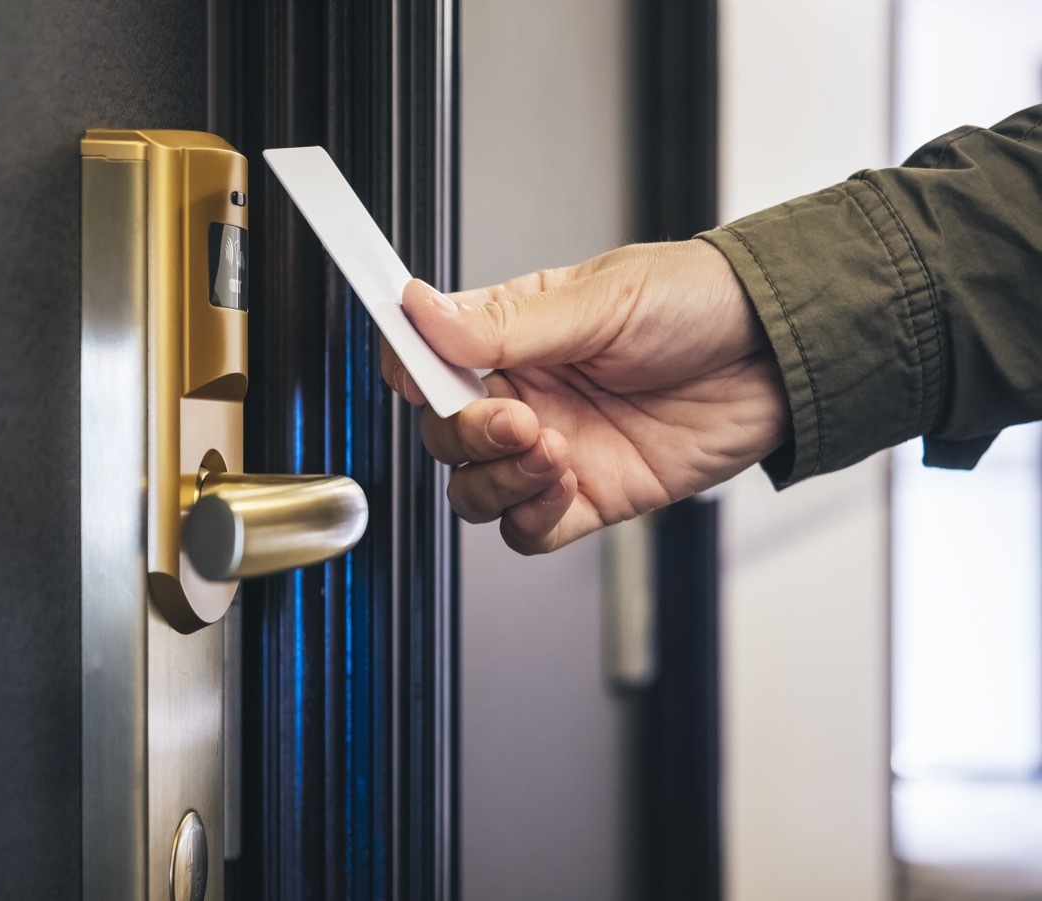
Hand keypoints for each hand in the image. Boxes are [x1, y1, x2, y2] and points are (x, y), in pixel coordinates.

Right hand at [381, 240, 790, 553]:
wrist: (780, 356)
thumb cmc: (700, 304)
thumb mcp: (602, 300)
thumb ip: (505, 322)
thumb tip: (420, 310)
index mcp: (514, 333)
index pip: (428, 357)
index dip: (409, 368)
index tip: (413, 374)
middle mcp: (525, 394)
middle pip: (445, 434)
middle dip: (466, 434)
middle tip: (517, 417)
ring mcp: (554, 449)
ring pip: (474, 490)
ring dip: (498, 479)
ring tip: (552, 450)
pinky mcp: (590, 497)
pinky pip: (528, 531)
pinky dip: (532, 517)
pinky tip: (567, 484)